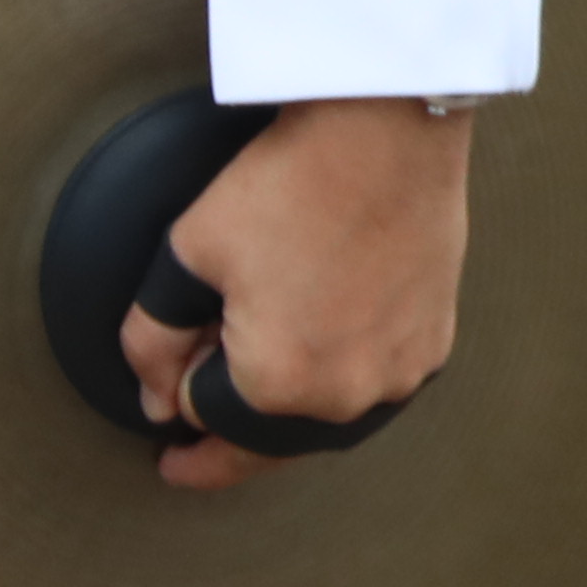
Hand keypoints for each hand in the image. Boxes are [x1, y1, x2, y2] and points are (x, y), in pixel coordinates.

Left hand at [118, 98, 472, 494]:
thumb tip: (156, 402)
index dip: (178, 389)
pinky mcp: (433, 346)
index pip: (203, 417)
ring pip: (323, 425)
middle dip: (223, 442)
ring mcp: (397, 375)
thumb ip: (153, 341)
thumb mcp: (188, 253)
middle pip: (264, 443)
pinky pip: (373, 390)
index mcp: (276, 383)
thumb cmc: (293, 181)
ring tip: (254, 414)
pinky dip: (338, 387)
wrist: (389, 130)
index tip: (172, 376)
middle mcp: (344, 396)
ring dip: (283, 424)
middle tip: (189, 456)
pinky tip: (320, 367)